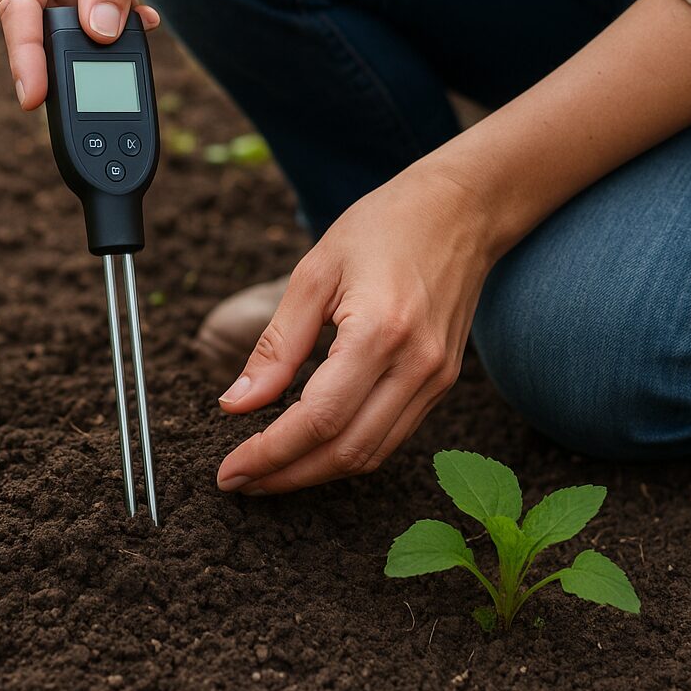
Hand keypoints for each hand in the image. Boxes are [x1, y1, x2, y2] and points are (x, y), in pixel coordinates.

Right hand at [0, 0, 179, 108]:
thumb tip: (99, 32)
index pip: (16, 3)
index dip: (24, 54)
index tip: (33, 95)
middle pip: (34, 24)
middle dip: (65, 57)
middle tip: (97, 89)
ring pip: (64, 30)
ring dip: (99, 41)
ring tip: (137, 31)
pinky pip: (86, 23)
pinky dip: (114, 28)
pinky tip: (142, 21)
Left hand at [215, 164, 495, 493]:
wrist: (460, 209)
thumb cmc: (382, 227)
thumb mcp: (314, 272)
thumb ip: (277, 345)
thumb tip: (236, 404)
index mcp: (380, 332)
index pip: (319, 419)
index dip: (270, 454)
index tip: (229, 472)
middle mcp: (417, 366)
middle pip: (347, 451)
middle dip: (287, 476)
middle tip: (240, 481)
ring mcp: (437, 378)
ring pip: (372, 453)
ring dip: (316, 472)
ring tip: (267, 471)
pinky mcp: (442, 381)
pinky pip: (392, 434)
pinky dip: (348, 451)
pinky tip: (311, 445)